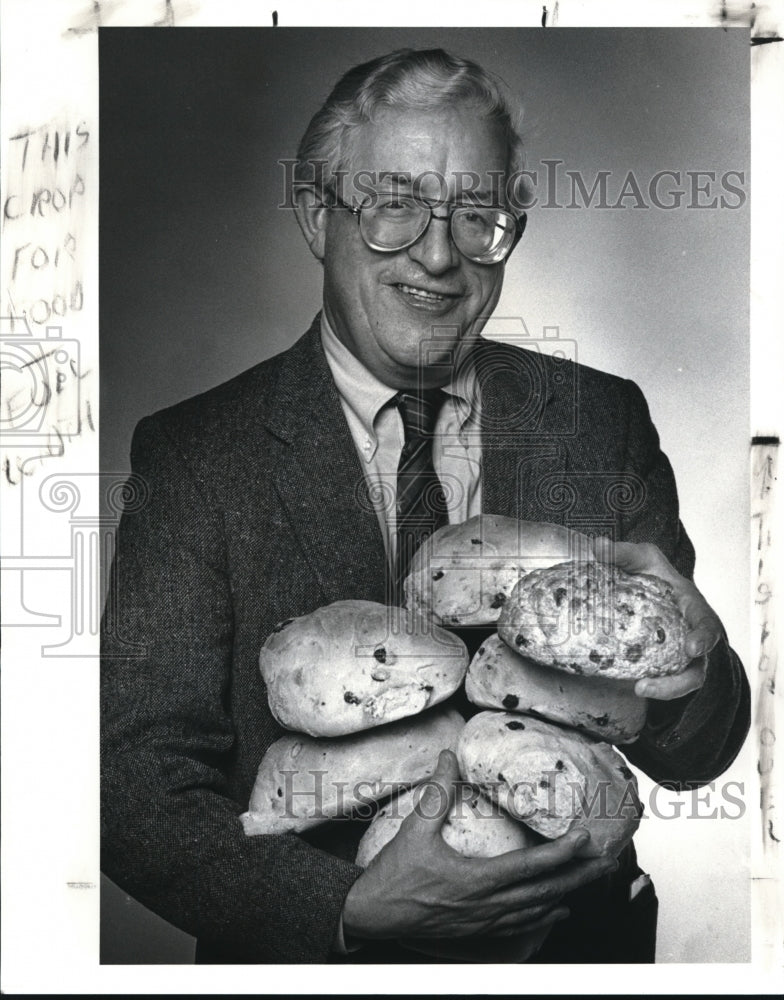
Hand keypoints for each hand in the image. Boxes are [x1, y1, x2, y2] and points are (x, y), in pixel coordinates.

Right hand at [341, 750, 617, 941]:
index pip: (531, 866)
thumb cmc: (394, 876)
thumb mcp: (414, 830)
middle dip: (580, 875)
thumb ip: (435, 793)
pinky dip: (545, 919)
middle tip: (608, 860)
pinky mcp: (479, 932)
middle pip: (546, 892)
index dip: (561, 853)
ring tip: (592, 880)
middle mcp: (488, 906)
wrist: (373, 916)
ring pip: (539, 912)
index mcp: (476, 880)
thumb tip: (446, 757)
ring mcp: (485, 923)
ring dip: (569, 895)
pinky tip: (559, 911)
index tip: (584, 838)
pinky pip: (522, 928)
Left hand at [592, 537, 720, 699]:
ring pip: (684, 680)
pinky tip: (631, 686)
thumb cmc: (654, 574)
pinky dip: (652, 687)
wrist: (653, 590)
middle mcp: (692, 635)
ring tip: (639, 689)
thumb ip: (624, 553)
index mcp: (693, 608)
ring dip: (665, 689)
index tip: (693, 647)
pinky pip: (664, 681)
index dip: (703, 637)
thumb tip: (597, 547)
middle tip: (649, 684)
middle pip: (697, 665)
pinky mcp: (664, 666)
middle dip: (680, 681)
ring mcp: (680, 655)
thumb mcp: (643, 558)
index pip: (706, 624)